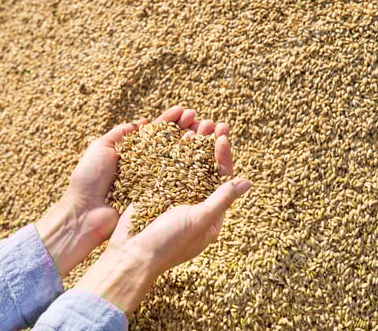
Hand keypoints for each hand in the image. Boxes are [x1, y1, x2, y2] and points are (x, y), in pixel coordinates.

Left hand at [35, 106, 201, 276]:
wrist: (85, 213)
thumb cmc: (88, 180)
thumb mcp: (100, 148)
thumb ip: (120, 134)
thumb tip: (142, 123)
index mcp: (133, 152)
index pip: (156, 132)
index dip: (171, 120)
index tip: (184, 110)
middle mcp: (146, 166)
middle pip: (171, 144)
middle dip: (187, 130)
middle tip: (201, 120)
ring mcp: (153, 181)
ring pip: (178, 160)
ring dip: (193, 145)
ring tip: (206, 132)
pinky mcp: (157, 197)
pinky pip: (175, 181)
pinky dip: (189, 169)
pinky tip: (201, 156)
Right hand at [75, 115, 250, 314]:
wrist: (130, 255)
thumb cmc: (168, 242)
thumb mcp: (199, 219)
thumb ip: (222, 199)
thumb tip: (247, 182)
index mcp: (210, 215)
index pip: (222, 181)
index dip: (223, 158)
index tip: (222, 138)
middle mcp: (194, 205)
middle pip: (206, 170)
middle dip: (210, 147)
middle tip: (213, 123)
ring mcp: (174, 198)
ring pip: (187, 166)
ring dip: (192, 146)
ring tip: (194, 124)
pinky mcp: (155, 193)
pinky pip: (167, 169)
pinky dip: (171, 152)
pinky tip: (173, 136)